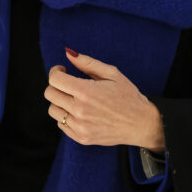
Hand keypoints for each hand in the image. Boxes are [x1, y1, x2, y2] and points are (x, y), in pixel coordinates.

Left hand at [44, 49, 164, 151]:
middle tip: (69, 83)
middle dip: (57, 85)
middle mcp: (80, 110)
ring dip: (60, 101)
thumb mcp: (112, 74)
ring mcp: (80, 126)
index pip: (55, 79)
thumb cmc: (128, 96)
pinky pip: (61, 124)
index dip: (56, 71)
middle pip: (50, 94)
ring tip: (75, 99)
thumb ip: (87, 62)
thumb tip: (68, 53)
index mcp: (86, 92)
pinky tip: (80, 112)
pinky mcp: (81, 138)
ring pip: (53, 110)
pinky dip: (66, 116)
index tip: (63, 70)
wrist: (141, 124)